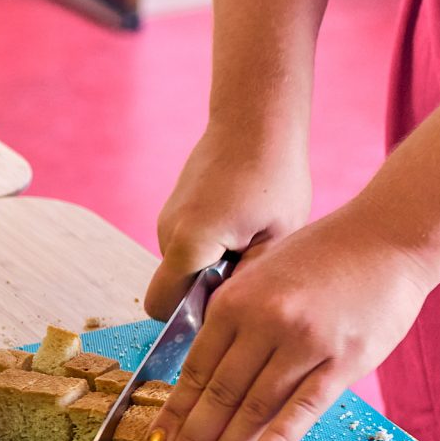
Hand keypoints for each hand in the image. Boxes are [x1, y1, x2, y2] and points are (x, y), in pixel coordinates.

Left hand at [143, 206, 438, 440]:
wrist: (390, 237)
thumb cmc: (324, 257)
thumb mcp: (261, 274)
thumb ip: (233, 318)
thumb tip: (205, 372)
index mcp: (235, 302)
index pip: (194, 371)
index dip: (173, 415)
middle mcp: (264, 322)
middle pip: (218, 396)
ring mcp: (304, 343)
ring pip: (255, 409)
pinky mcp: (343, 360)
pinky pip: (304, 408)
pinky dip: (278, 439)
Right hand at [147, 122, 311, 318]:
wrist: (255, 120)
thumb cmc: (274, 174)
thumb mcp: (277, 239)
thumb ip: (247, 284)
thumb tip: (231, 317)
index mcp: (189, 243)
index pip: (162, 308)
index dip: (188, 320)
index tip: (226, 311)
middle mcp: (167, 232)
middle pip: (171, 291)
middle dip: (203, 295)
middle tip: (248, 273)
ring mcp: (167, 220)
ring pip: (180, 270)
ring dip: (209, 270)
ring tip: (250, 244)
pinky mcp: (175, 211)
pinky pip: (186, 249)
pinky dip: (209, 251)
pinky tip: (242, 229)